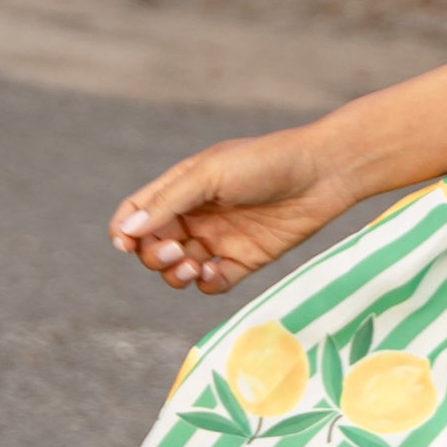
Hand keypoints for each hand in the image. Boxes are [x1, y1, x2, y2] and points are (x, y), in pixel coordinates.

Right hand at [108, 127, 354, 297]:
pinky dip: (207, 284)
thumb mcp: (210, 175)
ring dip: (176, 274)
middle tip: (178, 251)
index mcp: (181, 188)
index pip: (137, 214)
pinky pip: (214, 282)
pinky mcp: (245, 259)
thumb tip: (126, 232)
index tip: (125, 245)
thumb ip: (168, 203)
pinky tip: (215, 273)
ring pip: (179, 269)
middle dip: (154, 255)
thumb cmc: (264, 162)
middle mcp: (196, 215)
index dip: (124, 231)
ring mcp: (219, 238)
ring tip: (194, 266)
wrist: (322, 173)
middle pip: (153, 246)